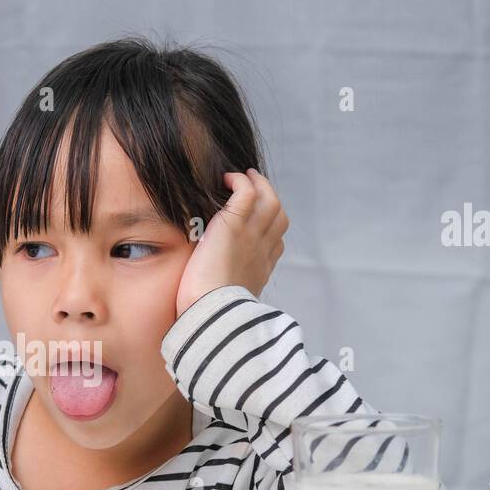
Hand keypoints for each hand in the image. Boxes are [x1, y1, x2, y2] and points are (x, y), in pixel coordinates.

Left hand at [176, 167, 287, 316]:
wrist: (209, 314)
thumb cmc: (209, 314)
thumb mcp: (226, 303)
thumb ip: (226, 291)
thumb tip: (211, 295)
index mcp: (260, 270)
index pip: (276, 244)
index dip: (270, 229)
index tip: (256, 223)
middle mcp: (262, 251)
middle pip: (280, 218)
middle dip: (270, 199)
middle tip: (254, 187)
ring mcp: (252, 236)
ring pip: (270, 200)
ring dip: (259, 183)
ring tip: (243, 175)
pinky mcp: (234, 225)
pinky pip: (247, 192)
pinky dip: (241, 181)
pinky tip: (227, 179)